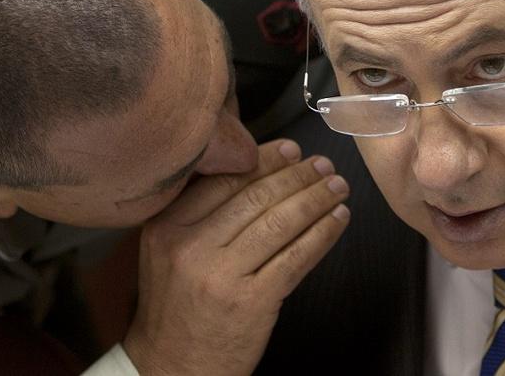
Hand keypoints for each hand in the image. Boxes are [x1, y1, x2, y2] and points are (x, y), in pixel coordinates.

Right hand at [122, 139, 349, 375]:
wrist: (173, 368)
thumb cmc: (177, 308)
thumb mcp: (167, 252)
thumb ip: (199, 214)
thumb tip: (255, 170)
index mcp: (167, 227)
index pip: (223, 180)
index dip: (263, 160)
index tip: (289, 149)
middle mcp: (191, 247)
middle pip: (256, 197)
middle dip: (297, 175)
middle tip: (323, 164)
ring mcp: (222, 275)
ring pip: (280, 222)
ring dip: (316, 199)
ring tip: (336, 187)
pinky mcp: (253, 301)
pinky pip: (297, 256)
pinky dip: (323, 233)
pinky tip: (337, 220)